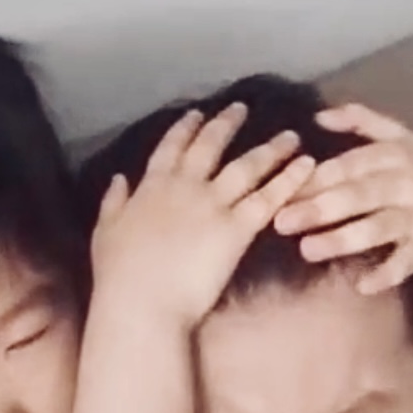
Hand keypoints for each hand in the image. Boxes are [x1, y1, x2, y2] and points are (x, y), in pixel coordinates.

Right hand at [90, 103, 316, 326]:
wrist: (143, 303)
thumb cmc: (119, 276)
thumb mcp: (105, 232)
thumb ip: (114, 202)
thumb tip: (119, 179)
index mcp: (152, 186)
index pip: (171, 147)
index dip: (186, 128)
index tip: (197, 113)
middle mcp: (185, 186)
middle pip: (211, 146)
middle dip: (227, 124)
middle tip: (243, 108)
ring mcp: (213, 204)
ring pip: (247, 166)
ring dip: (271, 148)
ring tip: (291, 136)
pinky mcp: (237, 229)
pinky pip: (268, 198)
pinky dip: (289, 179)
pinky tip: (307, 166)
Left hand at [270, 102, 412, 293]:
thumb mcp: (400, 140)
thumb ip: (362, 122)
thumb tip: (319, 115)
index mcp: (394, 154)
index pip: (347, 166)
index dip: (312, 178)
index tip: (279, 190)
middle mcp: (407, 182)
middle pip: (358, 195)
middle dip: (318, 208)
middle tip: (281, 222)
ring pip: (377, 227)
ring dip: (342, 239)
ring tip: (307, 250)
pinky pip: (405, 262)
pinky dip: (386, 273)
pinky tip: (362, 286)